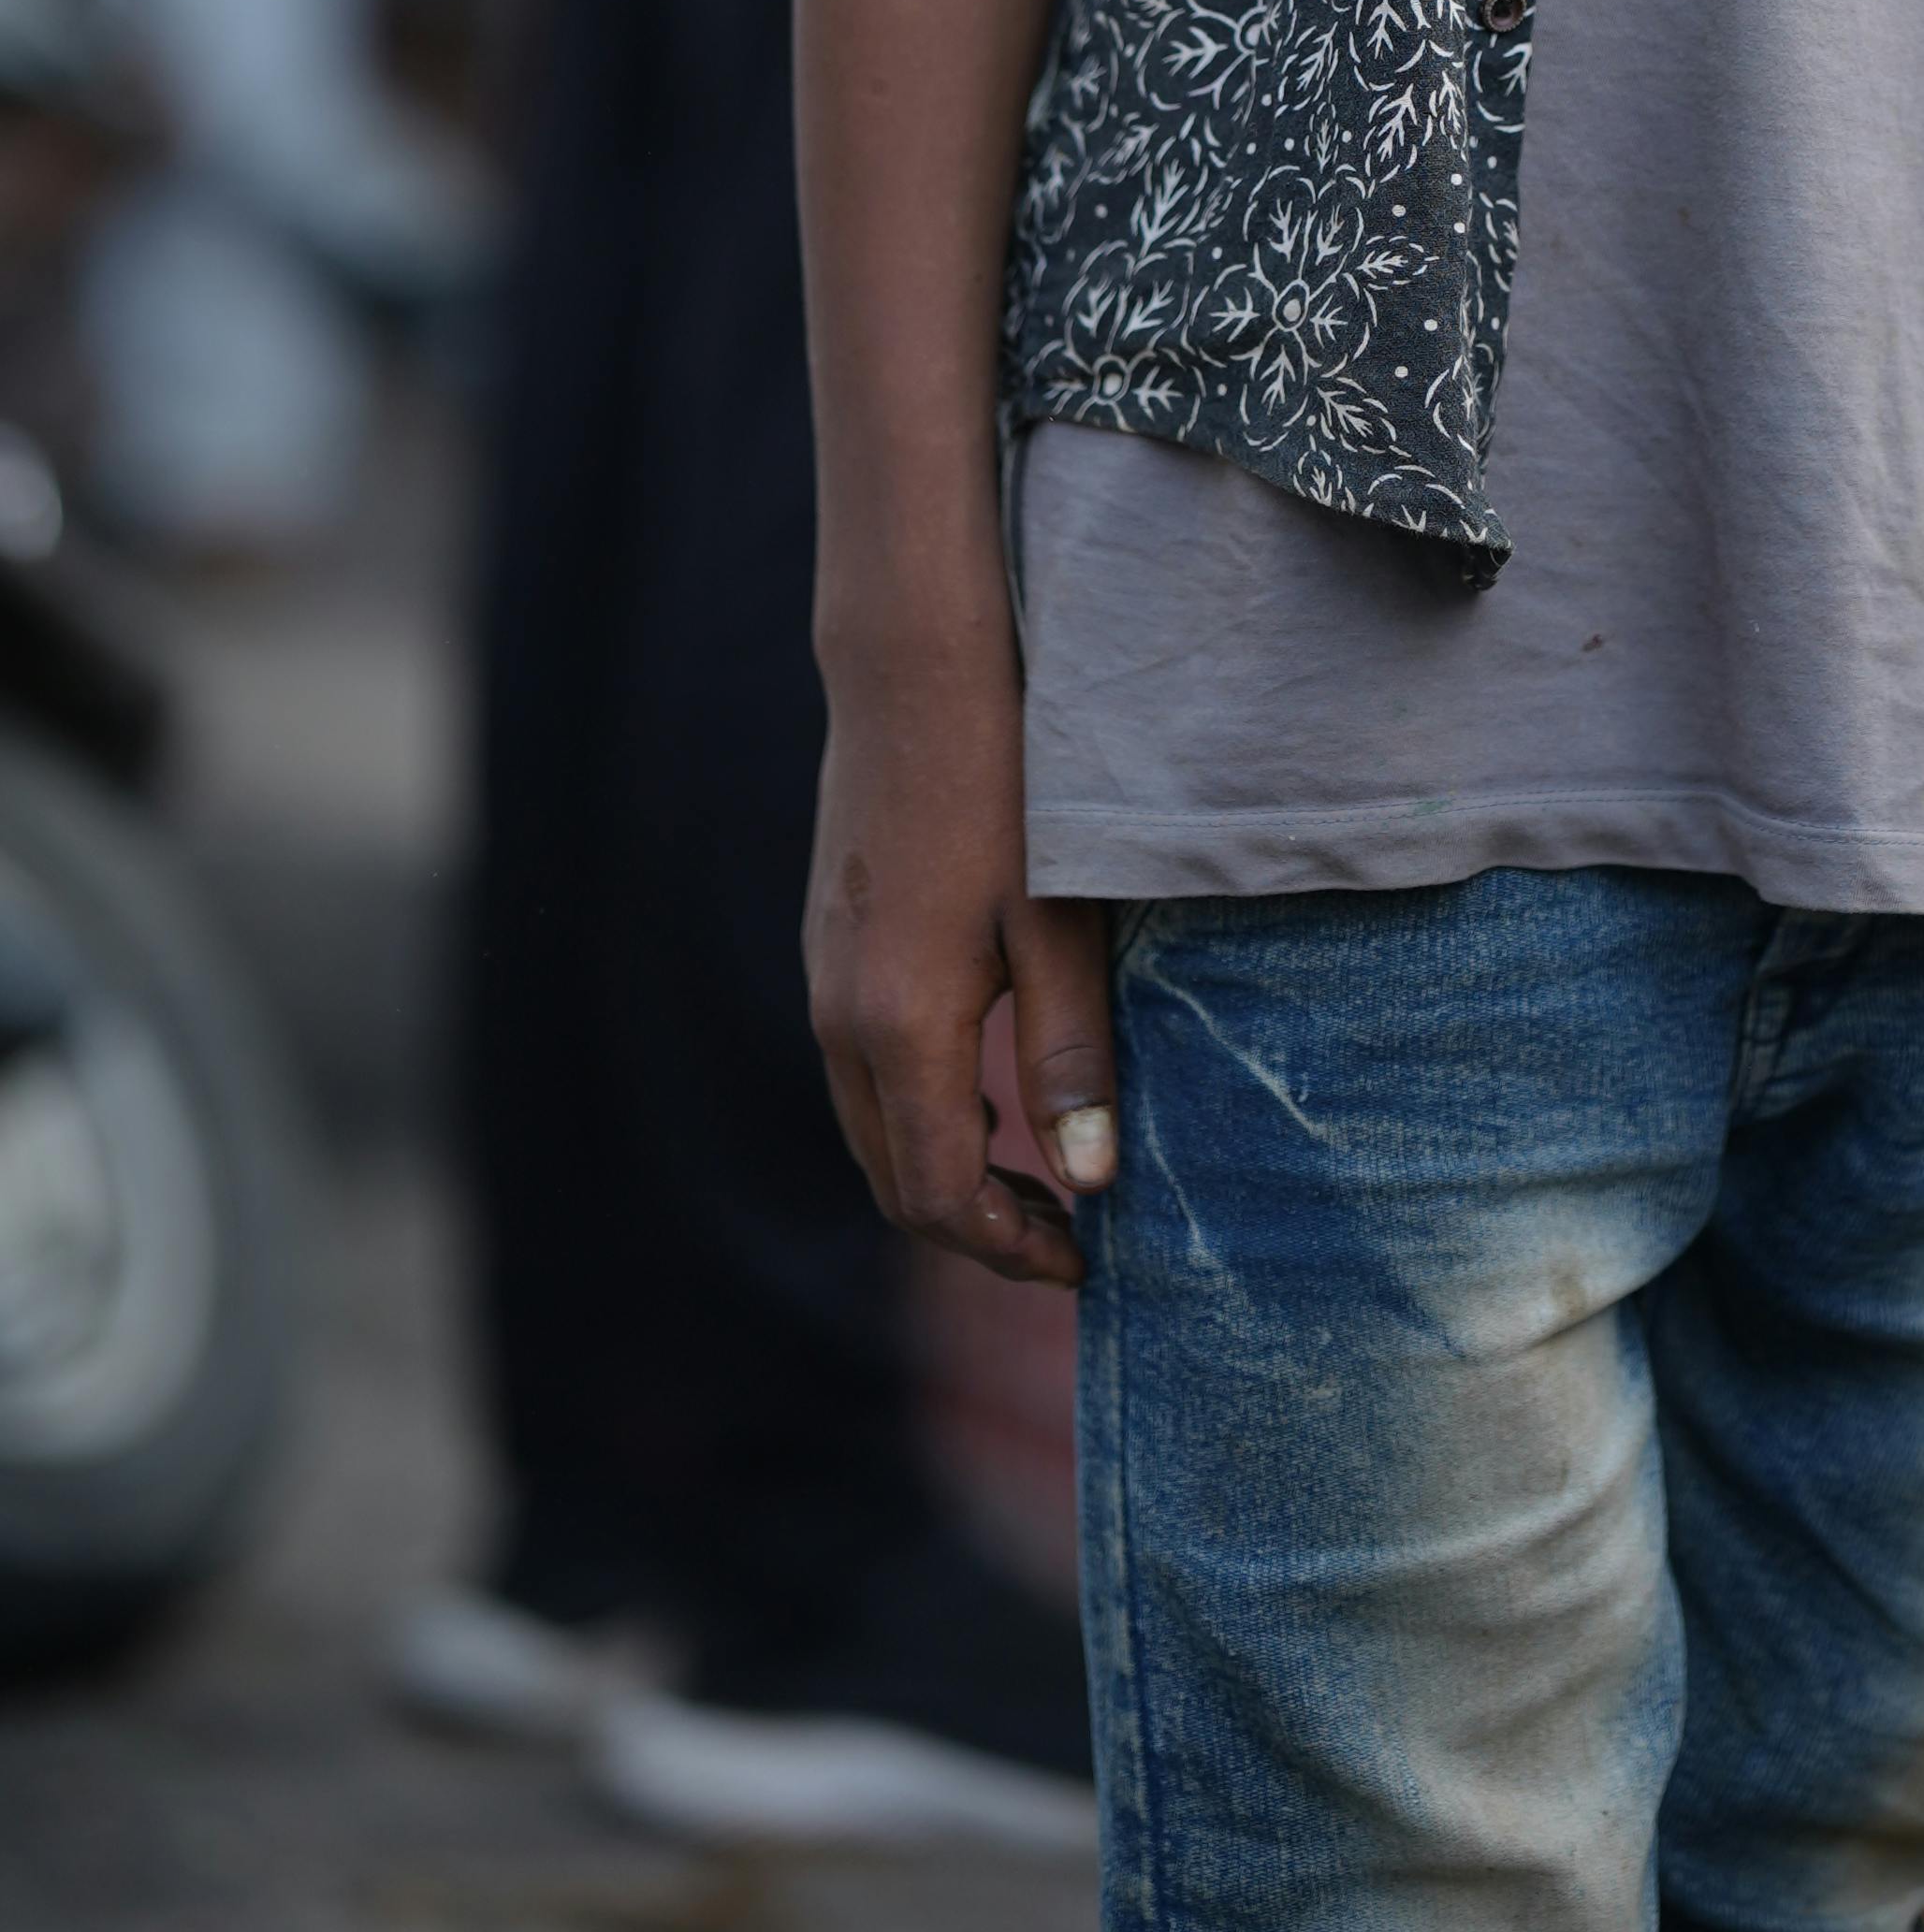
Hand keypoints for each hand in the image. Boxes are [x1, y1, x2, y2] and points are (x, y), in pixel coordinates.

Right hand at [807, 630, 1120, 1289]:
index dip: (1008, 1249)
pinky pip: (859, 1071)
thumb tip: (1092, 1180)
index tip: (1083, 1260)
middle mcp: (841, 1020)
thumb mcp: (1060, 921)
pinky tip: (987, 1082)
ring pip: (872, 1129)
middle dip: (976, 1227)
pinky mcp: (828, 946)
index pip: (938, 1197)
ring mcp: (823, 981)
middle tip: (1069, 1230)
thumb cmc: (1007, 786)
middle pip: (894, 1180)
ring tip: (1039, 1167)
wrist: (914, 671)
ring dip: (945, 1169)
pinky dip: (919, 1111)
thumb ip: (1072, 1053)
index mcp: (900, 1028)